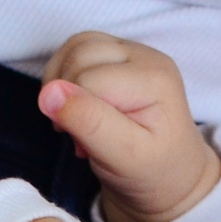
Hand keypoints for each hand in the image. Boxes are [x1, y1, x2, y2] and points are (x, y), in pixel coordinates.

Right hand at [37, 33, 220, 221]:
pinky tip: (75, 104)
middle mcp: (148, 57)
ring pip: (75, 46)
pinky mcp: (121, 54)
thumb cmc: (151, 171)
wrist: (171, 175)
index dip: (74, 114)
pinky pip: (77, 48)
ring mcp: (135, 52)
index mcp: (156, 80)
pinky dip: (64, 75)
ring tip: (76, 120)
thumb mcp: (123, 158)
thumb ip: (89, 123)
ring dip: (61, 83)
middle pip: (80, 56)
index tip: (85, 147)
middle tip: (81, 137)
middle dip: (67, 98)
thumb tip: (49, 93)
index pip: (90, 81)